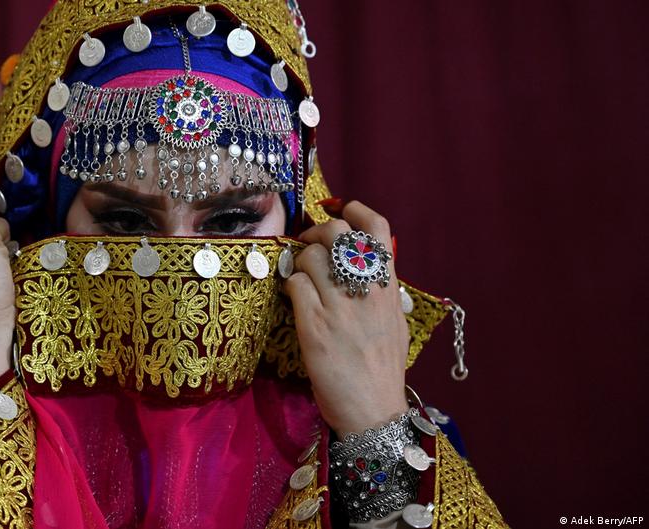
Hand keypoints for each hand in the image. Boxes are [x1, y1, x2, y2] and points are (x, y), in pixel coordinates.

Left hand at [283, 201, 408, 437]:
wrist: (373, 410)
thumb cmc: (383, 370)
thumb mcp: (395, 323)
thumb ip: (382, 292)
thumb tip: (369, 267)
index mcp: (389, 287)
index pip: (377, 229)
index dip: (355, 210)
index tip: (340, 209)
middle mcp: (366, 290)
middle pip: (336, 232)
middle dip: (315, 232)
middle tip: (308, 246)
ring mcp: (339, 306)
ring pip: (309, 256)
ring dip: (298, 261)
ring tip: (298, 277)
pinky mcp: (314, 325)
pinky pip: (294, 285)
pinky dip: (289, 286)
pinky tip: (292, 299)